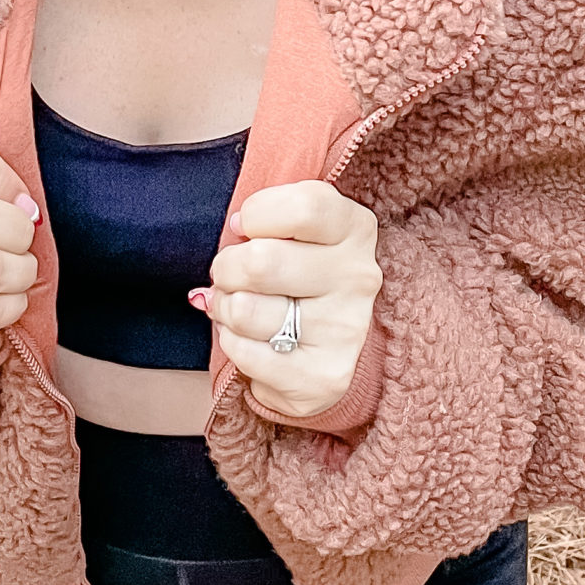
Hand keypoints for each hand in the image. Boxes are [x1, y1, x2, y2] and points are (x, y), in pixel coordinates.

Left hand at [196, 181, 382, 419]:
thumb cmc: (292, 275)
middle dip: (226, 268)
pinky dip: (231, 343)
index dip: (256, 215)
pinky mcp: (326, 376)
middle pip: (261, 262)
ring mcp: (345, 330)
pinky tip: (250, 340)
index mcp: (355, 229)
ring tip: (238, 309)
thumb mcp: (288, 232)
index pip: (303, 208)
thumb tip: (233, 230)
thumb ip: (264, 219)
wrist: (318, 349)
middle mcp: (359, 277)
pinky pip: (244, 352)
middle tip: (230, 276)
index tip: (245, 228)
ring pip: (245, 310)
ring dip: (225, 309)